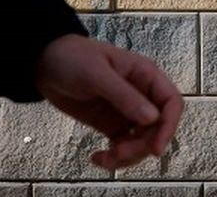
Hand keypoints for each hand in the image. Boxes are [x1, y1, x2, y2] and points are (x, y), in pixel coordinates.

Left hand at [35, 34, 183, 169]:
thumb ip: (124, 96)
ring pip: (142, 141)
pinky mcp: (112, 124)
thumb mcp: (97, 75)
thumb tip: (153, 119)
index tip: (155, 149)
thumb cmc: (74, 59)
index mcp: (145, 75)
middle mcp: (142, 95)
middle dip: (142, 145)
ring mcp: (128, 112)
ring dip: (128, 155)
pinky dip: (114, 157)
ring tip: (103, 158)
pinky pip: (124, 146)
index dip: (169, 126)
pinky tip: (96, 158)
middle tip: (118, 152)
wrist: (45, 63)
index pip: (171, 102)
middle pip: (158, 127)